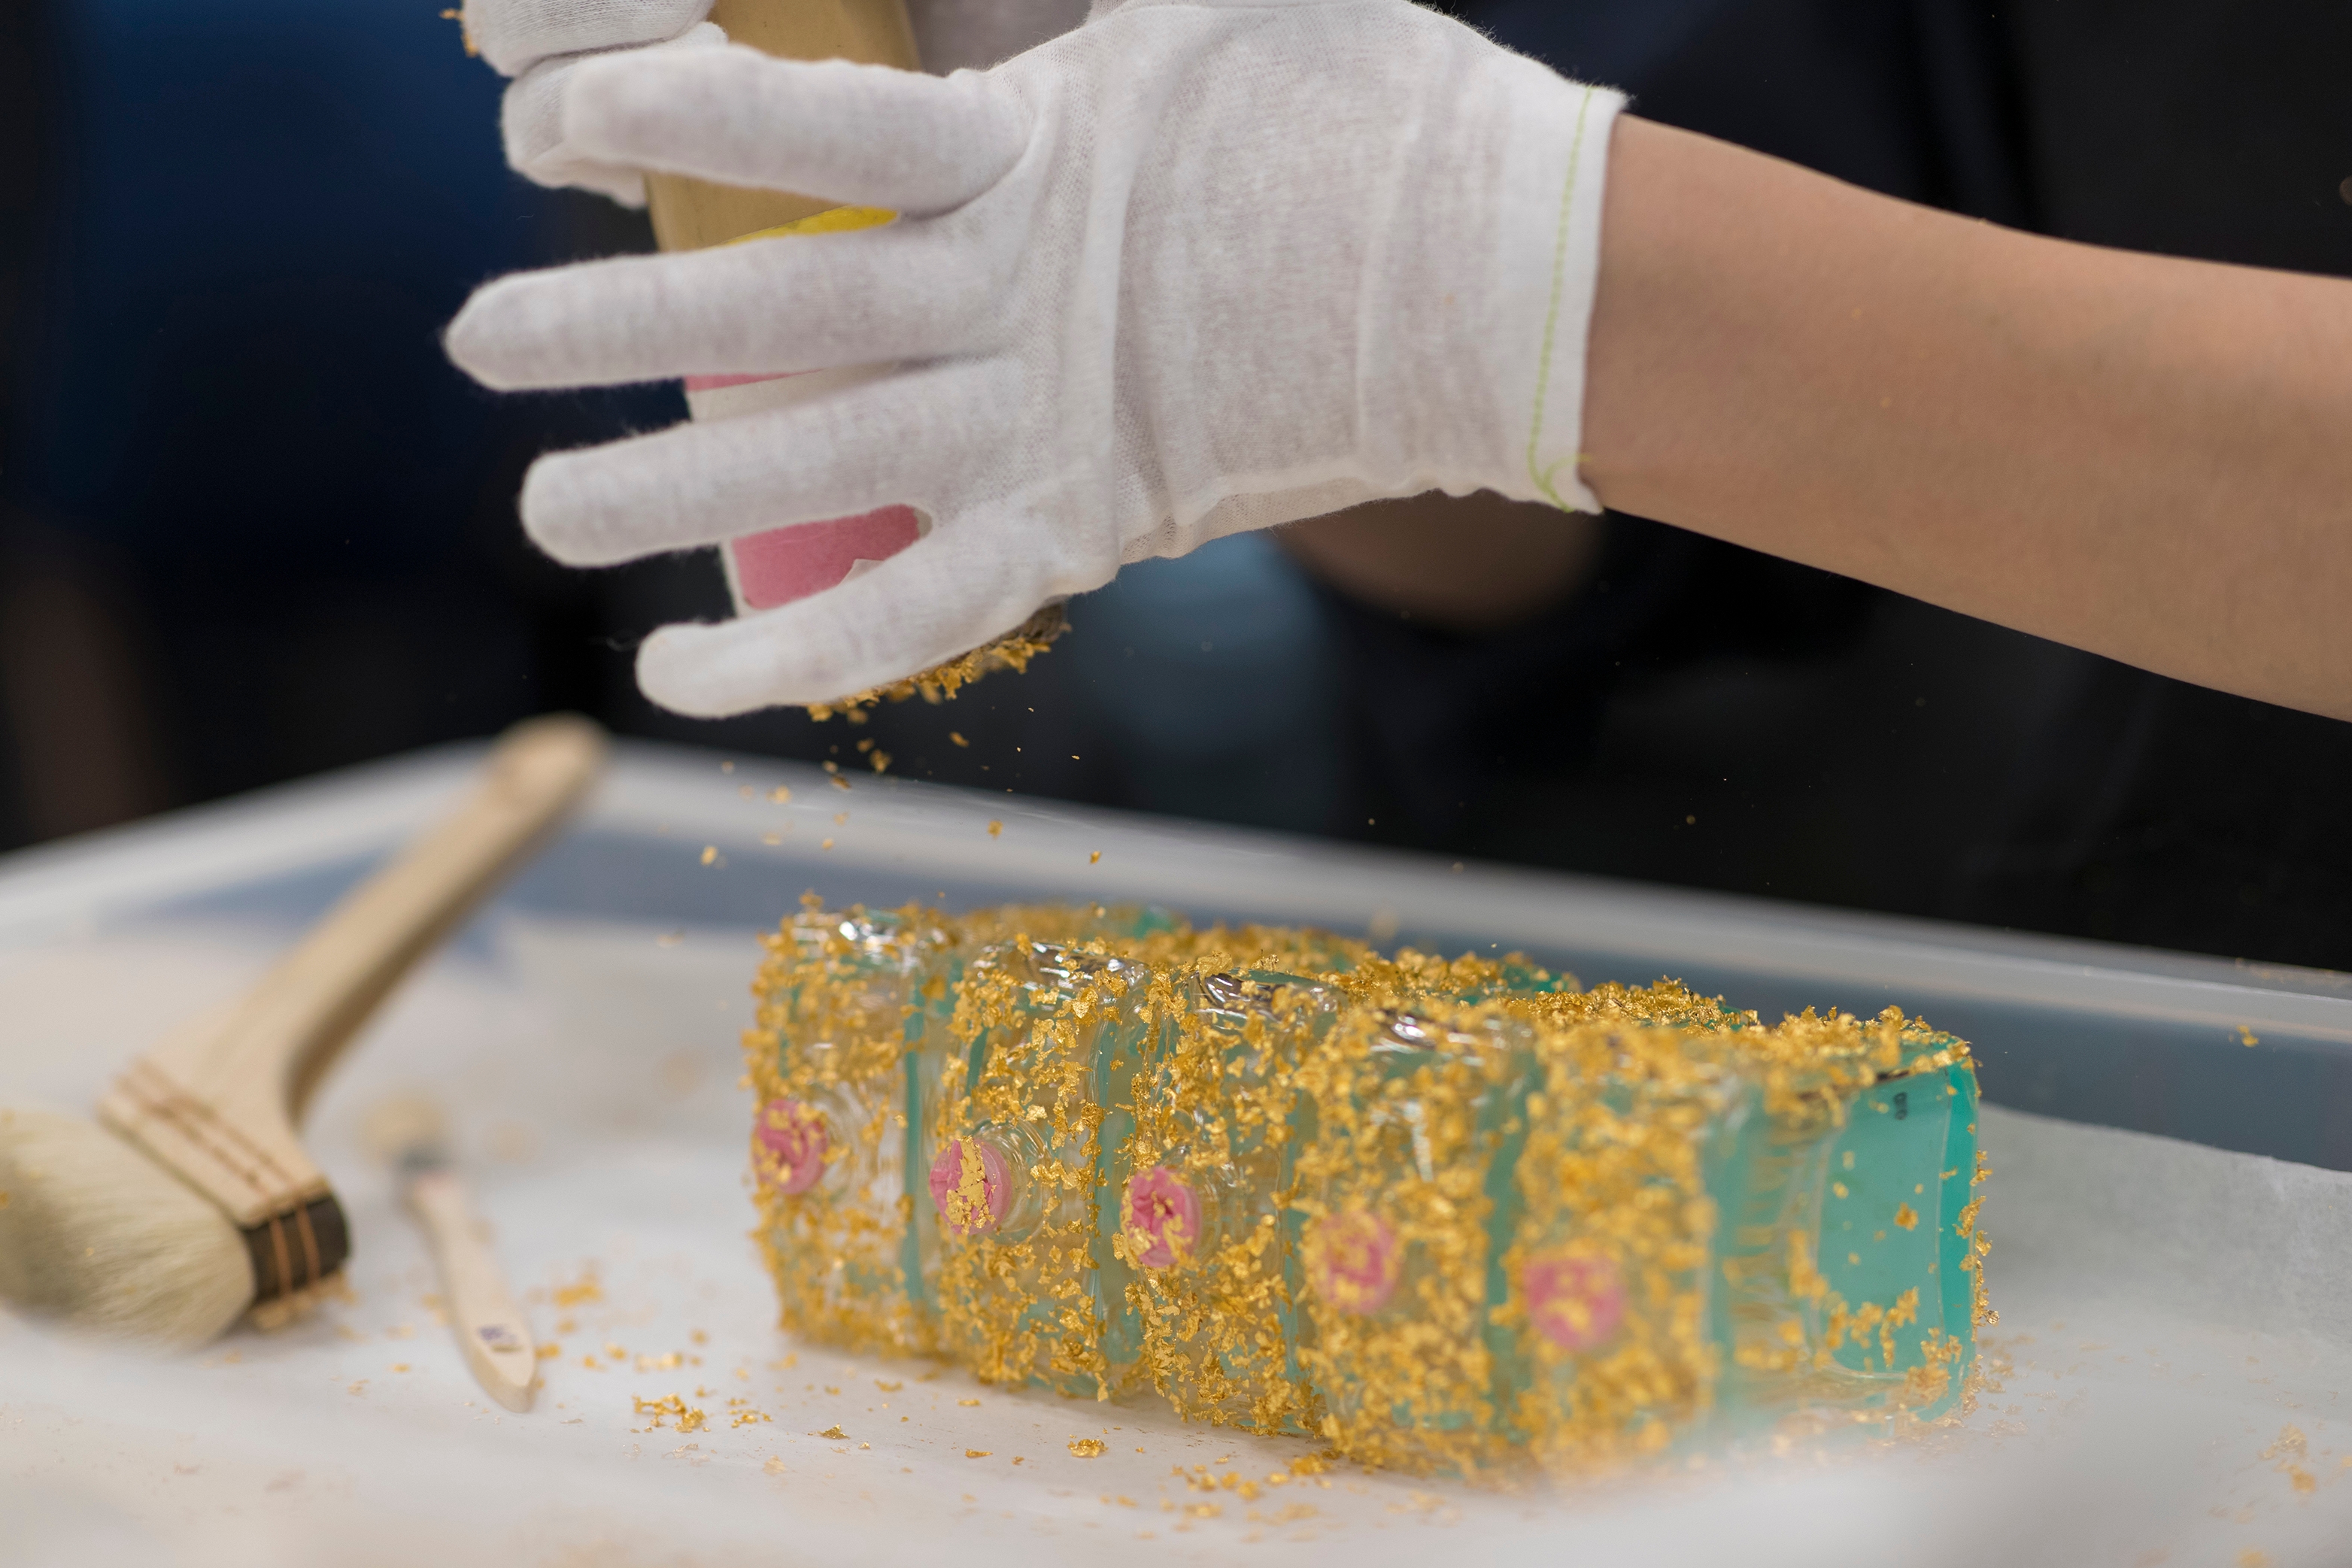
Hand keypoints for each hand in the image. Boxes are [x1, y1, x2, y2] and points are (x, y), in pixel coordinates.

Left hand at [448, 0, 1622, 714]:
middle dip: (605, 331)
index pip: (805, 134)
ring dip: (665, 495)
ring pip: (818, 475)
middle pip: (772, 318)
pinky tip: (690, 682)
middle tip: (475, 343)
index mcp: (1035, 158)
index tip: (538, 134)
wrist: (1510, 285)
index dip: (659, 123)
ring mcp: (1049, 428)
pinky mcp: (1090, 533)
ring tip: (541, 513)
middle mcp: (1016, 300)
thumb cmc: (1377, 119)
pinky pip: (922, 615)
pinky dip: (803, 662)